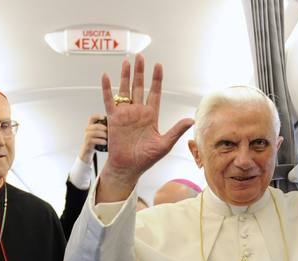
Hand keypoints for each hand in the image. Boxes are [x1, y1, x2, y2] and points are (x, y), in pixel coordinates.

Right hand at [80, 114, 107, 163]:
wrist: (87, 153)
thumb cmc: (96, 143)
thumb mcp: (99, 135)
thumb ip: (104, 130)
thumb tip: (116, 127)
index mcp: (91, 126)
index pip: (92, 118)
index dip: (97, 116)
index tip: (103, 118)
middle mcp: (87, 130)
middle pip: (95, 126)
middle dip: (103, 128)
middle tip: (109, 131)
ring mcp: (86, 137)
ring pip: (94, 132)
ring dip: (102, 134)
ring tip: (108, 137)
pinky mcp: (87, 143)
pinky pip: (93, 140)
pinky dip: (100, 141)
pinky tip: (105, 142)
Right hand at [97, 54, 193, 202]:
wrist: (129, 167)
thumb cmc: (146, 158)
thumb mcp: (165, 144)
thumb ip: (176, 130)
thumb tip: (191, 120)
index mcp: (151, 116)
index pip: (154, 93)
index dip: (156, 79)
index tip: (158, 65)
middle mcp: (138, 112)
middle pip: (139, 87)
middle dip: (140, 72)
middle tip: (140, 56)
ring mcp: (125, 114)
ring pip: (125, 90)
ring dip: (125, 75)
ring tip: (127, 61)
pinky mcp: (113, 119)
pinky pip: (109, 101)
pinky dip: (107, 89)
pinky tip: (106, 76)